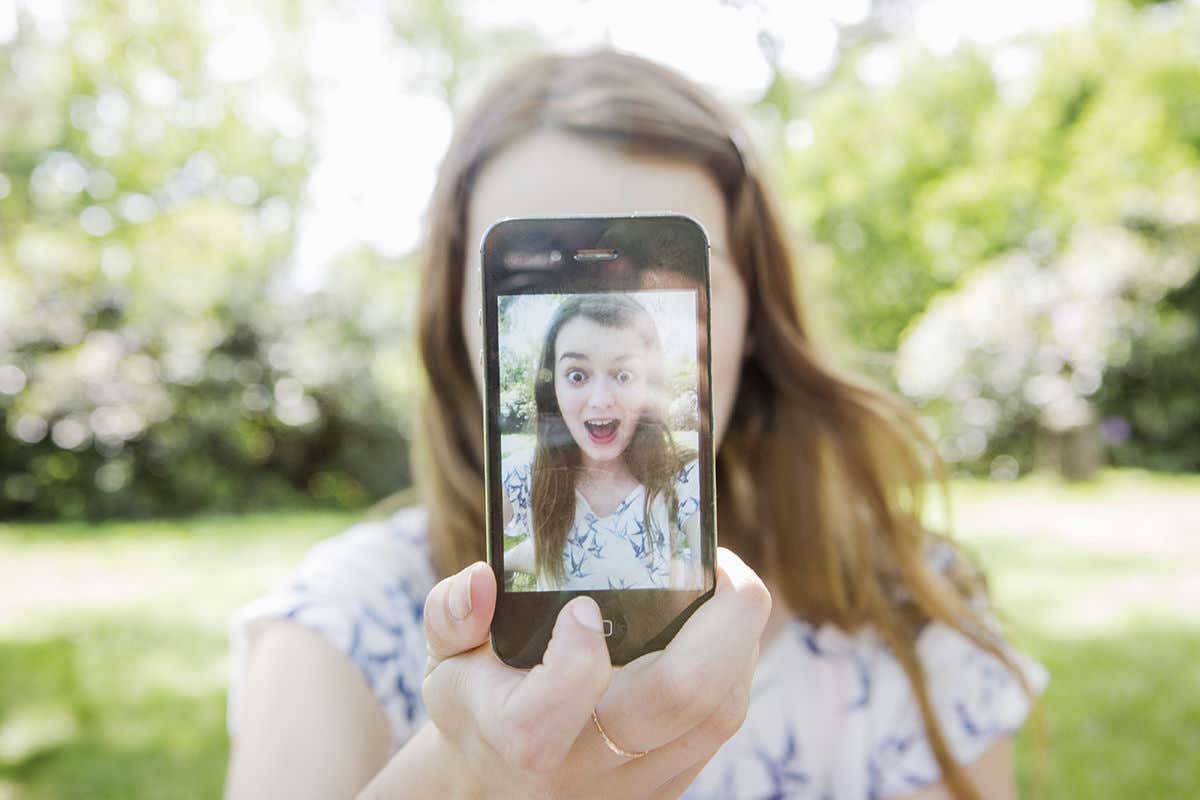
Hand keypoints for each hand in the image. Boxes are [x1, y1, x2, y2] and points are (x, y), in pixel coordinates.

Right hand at [418, 547, 770, 798]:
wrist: (500, 782)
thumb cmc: (477, 704)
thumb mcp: (444, 657)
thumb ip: (452, 614)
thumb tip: (480, 579)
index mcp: (522, 735)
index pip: (561, 701)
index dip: (578, 651)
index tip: (579, 607)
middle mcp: (587, 766)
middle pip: (682, 696)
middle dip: (725, 617)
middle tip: (720, 563)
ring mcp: (638, 783)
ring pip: (721, 710)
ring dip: (740, 639)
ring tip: (723, 586)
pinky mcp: (673, 783)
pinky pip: (724, 722)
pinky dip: (735, 666)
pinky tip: (719, 628)